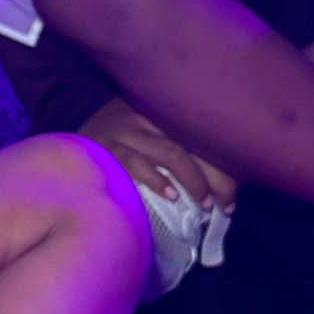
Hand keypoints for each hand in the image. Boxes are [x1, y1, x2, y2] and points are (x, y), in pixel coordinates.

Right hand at [80, 98, 237, 213]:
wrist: (79, 125)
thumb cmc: (125, 131)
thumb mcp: (153, 124)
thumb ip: (179, 140)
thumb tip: (218, 175)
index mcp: (167, 110)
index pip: (205, 134)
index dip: (226, 164)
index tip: (233, 193)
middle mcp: (151, 115)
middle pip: (195, 143)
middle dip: (215, 177)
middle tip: (225, 204)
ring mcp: (130, 131)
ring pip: (172, 153)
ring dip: (193, 181)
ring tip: (204, 203)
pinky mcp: (110, 148)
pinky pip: (138, 164)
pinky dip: (157, 180)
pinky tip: (171, 195)